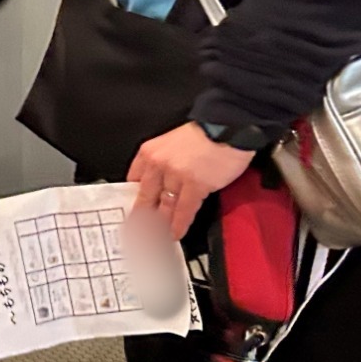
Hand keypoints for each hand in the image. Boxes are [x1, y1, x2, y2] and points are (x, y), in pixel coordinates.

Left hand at [129, 123, 255, 237]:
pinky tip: (175, 233)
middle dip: (141, 217)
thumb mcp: (171, 143)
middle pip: (145, 197)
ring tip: (156, 237)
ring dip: (160, 224)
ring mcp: (175, 175)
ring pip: (164, 206)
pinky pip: (183, 210)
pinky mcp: (195, 185)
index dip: (132, 198)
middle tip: (136, 232)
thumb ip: (161, 161)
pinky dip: (178, 224)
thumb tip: (158, 184)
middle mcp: (158, 164)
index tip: (132, 210)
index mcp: (149, 153)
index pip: (133, 180)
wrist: (229, 125)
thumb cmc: (205, 133)